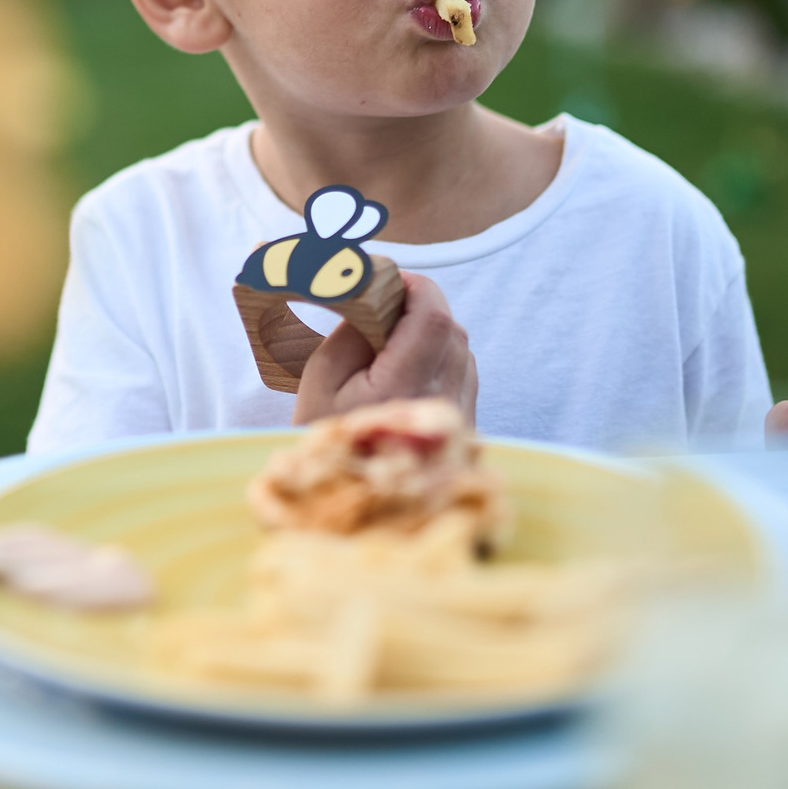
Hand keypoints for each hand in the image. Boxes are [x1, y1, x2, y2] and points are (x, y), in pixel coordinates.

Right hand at [294, 271, 477, 425]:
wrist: (349, 508)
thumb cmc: (325, 441)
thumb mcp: (321, 381)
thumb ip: (353, 331)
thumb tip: (380, 296)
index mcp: (406, 389)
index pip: (433, 317)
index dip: (414, 288)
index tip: (389, 280)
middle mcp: (444, 404)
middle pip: (452, 331)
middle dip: (421, 309)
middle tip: (386, 309)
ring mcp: (461, 419)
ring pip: (461, 352)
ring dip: (432, 336)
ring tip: (392, 345)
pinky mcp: (465, 430)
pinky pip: (463, 378)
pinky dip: (439, 362)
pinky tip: (406, 373)